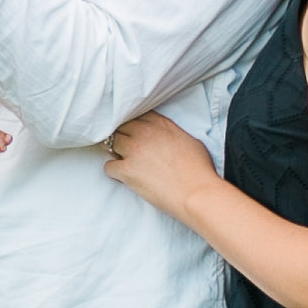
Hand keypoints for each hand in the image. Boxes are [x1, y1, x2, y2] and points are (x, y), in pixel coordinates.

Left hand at [103, 110, 220, 224]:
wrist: (196, 193)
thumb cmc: (199, 170)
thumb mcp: (190, 141)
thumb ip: (172, 133)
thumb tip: (167, 138)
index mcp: (160, 124)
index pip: (137, 114)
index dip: (134, 124)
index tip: (134, 132)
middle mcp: (144, 133)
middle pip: (120, 127)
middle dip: (122, 136)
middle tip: (126, 148)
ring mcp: (133, 151)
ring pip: (111, 144)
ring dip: (116, 152)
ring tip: (125, 162)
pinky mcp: (126, 170)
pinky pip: (108, 166)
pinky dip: (113, 171)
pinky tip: (123, 176)